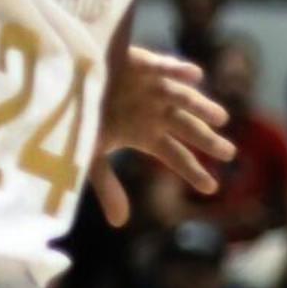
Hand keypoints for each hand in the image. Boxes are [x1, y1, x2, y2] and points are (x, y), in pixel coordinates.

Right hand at [89, 46, 233, 224]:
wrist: (57, 82)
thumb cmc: (73, 118)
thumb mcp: (90, 155)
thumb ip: (108, 185)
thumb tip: (120, 224)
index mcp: (144, 134)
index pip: (176, 156)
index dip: (194, 171)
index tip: (212, 188)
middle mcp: (153, 111)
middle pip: (189, 128)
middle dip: (208, 140)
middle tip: (229, 153)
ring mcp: (150, 87)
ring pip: (184, 99)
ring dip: (201, 107)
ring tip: (221, 118)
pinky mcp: (139, 63)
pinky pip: (164, 66)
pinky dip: (178, 70)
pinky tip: (196, 77)